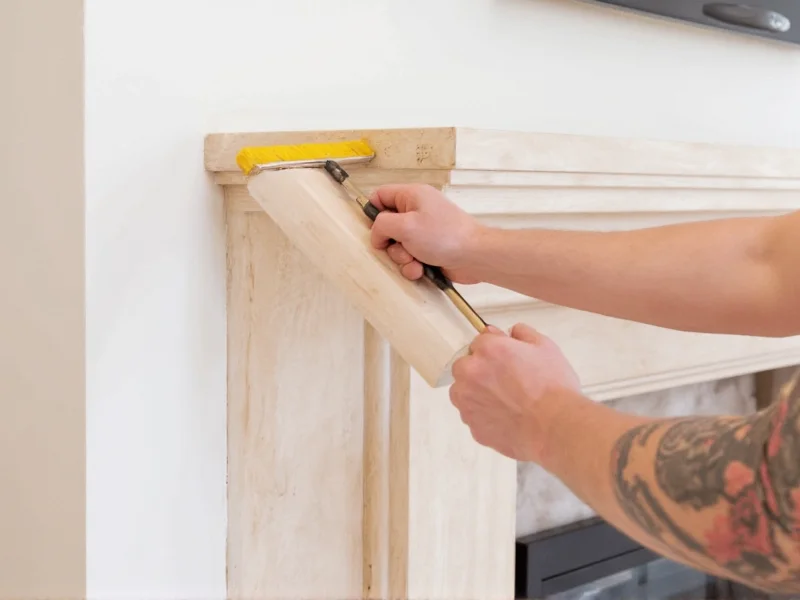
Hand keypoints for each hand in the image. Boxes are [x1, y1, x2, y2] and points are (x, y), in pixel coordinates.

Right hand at [368, 183, 484, 283]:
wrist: (475, 257)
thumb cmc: (444, 236)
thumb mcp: (405, 226)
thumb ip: (382, 225)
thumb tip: (377, 234)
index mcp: (412, 196)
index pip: (381, 195)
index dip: (372, 212)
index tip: (375, 229)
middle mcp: (417, 211)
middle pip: (387, 226)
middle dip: (390, 243)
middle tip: (401, 247)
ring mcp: (424, 231)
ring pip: (398, 246)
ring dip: (402, 258)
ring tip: (415, 261)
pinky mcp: (429, 250)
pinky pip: (410, 258)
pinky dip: (413, 266)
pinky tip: (422, 270)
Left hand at [449, 323, 582, 462]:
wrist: (554, 426)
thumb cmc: (552, 388)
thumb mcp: (545, 347)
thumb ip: (523, 333)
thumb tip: (511, 332)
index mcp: (487, 350)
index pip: (479, 342)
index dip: (495, 350)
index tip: (506, 359)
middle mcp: (471, 374)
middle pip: (465, 366)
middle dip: (480, 370)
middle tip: (504, 380)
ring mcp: (468, 402)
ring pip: (463, 392)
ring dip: (477, 393)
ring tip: (504, 400)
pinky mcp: (473, 426)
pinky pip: (472, 416)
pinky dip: (484, 415)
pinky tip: (505, 416)